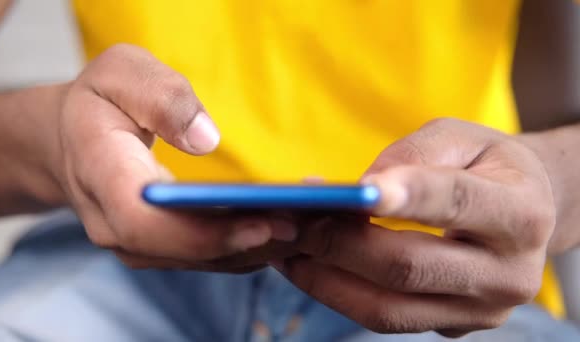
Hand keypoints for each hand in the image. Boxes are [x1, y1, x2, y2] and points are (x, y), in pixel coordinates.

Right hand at [53, 44, 296, 271]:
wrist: (73, 139)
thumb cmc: (101, 102)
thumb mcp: (121, 73)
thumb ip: (159, 97)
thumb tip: (206, 138)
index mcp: (100, 174)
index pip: (145, 221)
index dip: (203, 231)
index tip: (263, 223)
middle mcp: (115, 224)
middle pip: (184, 249)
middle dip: (250, 241)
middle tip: (313, 224)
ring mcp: (137, 243)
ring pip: (202, 259)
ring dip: (260, 246)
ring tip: (315, 224)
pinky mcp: (162, 247)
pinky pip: (208, 255)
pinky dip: (251, 244)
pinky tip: (291, 226)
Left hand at [278, 118, 554, 335]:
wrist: (527, 208)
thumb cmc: (486, 164)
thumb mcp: (461, 137)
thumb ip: (413, 155)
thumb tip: (359, 190)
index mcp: (520, 212)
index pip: (453, 203)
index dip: (403, 196)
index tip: (356, 191)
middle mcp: (509, 273)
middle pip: (407, 267)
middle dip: (339, 244)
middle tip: (292, 222)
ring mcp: (482, 310)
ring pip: (389, 309)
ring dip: (326, 280)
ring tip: (287, 251)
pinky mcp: (456, 326)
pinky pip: (387, 319)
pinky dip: (340, 294)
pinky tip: (311, 268)